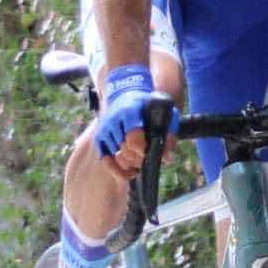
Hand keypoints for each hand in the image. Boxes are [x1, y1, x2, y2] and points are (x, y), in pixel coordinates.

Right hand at [93, 64, 178, 178]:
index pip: (133, 139)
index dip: (142, 151)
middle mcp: (113, 120)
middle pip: (125, 151)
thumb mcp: (162, 112)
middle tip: (147, 160)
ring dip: (130, 165)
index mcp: (129, 111)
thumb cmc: (147, 105)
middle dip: (138, 160)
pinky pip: (105, 159)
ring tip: (140, 165)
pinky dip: (116, 170)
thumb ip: (168, 134)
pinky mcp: (99, 137)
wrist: (125, 95)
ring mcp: (104, 129)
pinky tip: (128, 173)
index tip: (148, 153)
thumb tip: (167, 157)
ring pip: (117, 157)